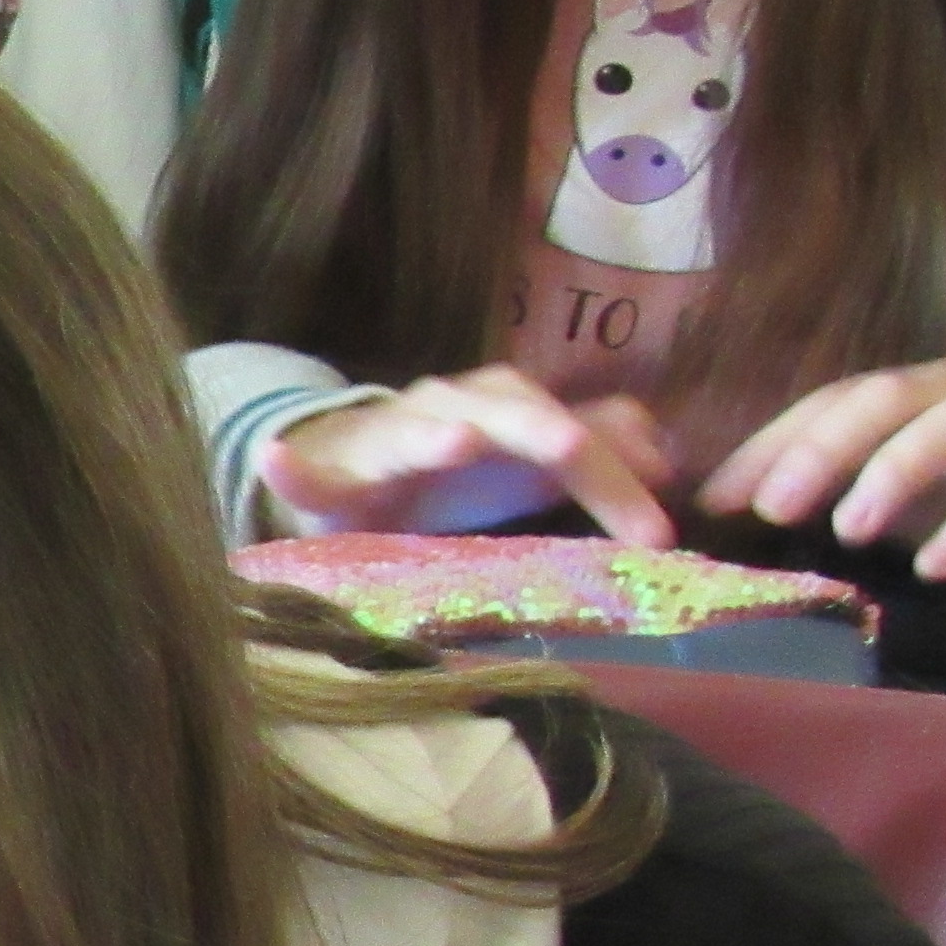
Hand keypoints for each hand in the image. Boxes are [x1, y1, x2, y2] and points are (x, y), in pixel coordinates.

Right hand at [256, 366, 678, 546]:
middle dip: (544, 436)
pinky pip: (308, 474)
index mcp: (509, 409)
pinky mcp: (328, 478)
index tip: (661, 536)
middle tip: (575, 455)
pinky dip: (292, 468)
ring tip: (451, 442)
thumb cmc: (452, 473)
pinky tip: (275, 461)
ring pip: (412, 431)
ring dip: (430, 434)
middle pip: (508, 417)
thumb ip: (598, 456)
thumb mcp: (531, 465)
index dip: (619, 480)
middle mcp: (452, 409)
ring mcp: (386, 440)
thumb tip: (670, 454)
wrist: (350, 465)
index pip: (576, 435)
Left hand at [699, 356, 945, 661]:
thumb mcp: (887, 505)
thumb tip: (718, 508)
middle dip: (823, 449)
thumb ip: (820, 493)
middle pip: (886, 397)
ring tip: (851, 532)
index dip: (771, 445)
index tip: (718, 501)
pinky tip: (934, 567)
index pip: (832, 401)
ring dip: (894, 472)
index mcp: (915, 395)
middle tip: (775, 508)